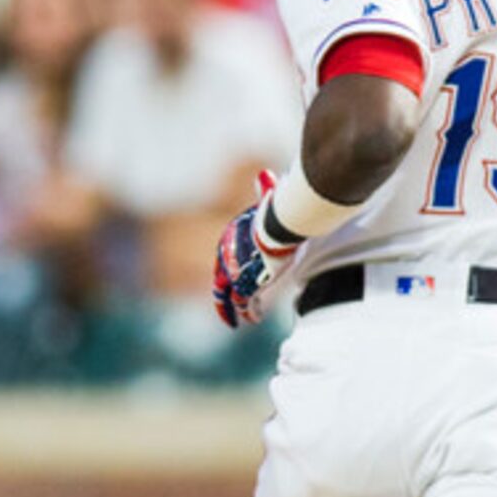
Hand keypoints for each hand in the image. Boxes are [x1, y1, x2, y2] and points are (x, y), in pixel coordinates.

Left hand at [211, 171, 295, 329]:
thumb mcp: (266, 200)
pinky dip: (249, 312)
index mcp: (229, 239)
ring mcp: (235, 273)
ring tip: (238, 322)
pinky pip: (245, 304)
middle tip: (225, 313)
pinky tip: (253, 319)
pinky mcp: (248, 285)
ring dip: (234, 311)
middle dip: (222, 300)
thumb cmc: (275, 211)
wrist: (277, 225)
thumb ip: (264, 191)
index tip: (228, 285)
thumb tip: (264, 175)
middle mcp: (227, 257)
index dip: (225, 275)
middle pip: (220, 283)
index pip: (222, 261)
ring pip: (230, 297)